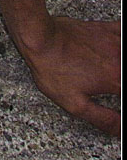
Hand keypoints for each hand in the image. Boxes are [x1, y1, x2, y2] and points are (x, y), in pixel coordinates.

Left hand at [19, 16, 119, 136]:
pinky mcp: (104, 29)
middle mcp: (119, 59)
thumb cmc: (54, 68)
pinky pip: (123, 29)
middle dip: (122, 84)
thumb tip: (121, 130)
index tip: (118, 103)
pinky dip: (123, 38)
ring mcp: (113, 42)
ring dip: (123, 66)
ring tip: (117, 76)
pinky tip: (119, 46)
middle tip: (115, 89)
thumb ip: (104, 119)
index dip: (123, 106)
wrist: (41, 38)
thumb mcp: (76, 104)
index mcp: (116, 80)